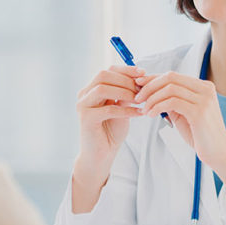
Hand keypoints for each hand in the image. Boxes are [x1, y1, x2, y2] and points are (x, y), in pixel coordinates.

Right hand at [74, 65, 146, 186]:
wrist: (101, 154)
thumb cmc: (111, 131)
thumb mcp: (121, 107)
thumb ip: (126, 94)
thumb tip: (140, 79)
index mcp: (91, 89)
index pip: (107, 70)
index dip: (126, 70)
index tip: (143, 73)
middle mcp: (84, 94)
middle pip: (103, 76)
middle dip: (126, 80)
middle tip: (142, 89)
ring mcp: (83, 106)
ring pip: (103, 89)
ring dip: (125, 92)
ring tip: (139, 100)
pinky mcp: (86, 118)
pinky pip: (108, 109)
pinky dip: (126, 110)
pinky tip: (138, 113)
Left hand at [133, 71, 225, 197]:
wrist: (218, 153)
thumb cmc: (199, 135)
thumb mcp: (183, 113)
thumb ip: (171, 101)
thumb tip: (149, 91)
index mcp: (203, 87)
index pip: (173, 76)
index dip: (153, 78)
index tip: (138, 85)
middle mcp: (205, 89)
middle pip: (170, 78)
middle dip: (150, 86)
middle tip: (137, 97)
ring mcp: (204, 99)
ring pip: (169, 89)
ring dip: (152, 98)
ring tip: (143, 109)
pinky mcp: (199, 111)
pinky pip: (172, 102)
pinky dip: (157, 106)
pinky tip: (150, 114)